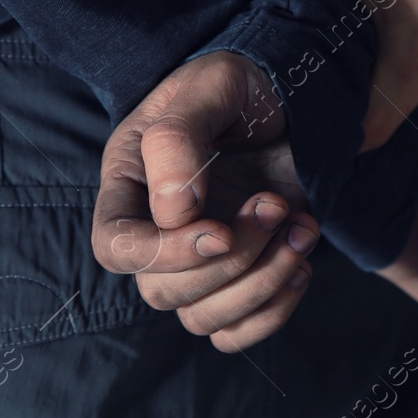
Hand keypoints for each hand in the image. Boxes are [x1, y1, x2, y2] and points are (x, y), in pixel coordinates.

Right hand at [91, 51, 321, 351]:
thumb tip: (173, 214)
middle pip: (162, 292)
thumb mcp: (212, 86)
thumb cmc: (243, 85)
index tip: (220, 233)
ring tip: (302, 229)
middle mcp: (155, 230)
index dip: (163, 254)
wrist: (295, 100)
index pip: (115, 247)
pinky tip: (301, 262)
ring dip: (260, 285)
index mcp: (130, 182)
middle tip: (275, 204)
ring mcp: (195, 260)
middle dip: (231, 261)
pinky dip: (273, 312)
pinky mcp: (236, 278)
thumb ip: (178, 141)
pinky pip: (235, 332)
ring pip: (201, 318)